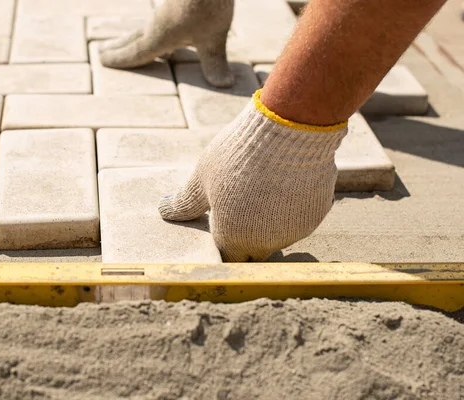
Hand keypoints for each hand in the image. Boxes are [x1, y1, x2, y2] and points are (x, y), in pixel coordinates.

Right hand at [99, 0, 235, 87]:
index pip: (136, 52)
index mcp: (160, 36)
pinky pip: (160, 11)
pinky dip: (155, 21)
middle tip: (102, 50)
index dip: (120, 59)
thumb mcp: (213, 38)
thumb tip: (224, 85)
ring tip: (128, 38)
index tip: (102, 60)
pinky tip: (161, 18)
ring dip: (135, 33)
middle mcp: (157, 20)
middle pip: (135, 36)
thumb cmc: (208, 5)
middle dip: (120, 45)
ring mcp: (165, 5)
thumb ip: (214, 60)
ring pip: (146, 23)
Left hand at [158, 90, 347, 260]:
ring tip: (263, 185)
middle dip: (245, 236)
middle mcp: (264, 243)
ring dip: (269, 221)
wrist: (290, 131)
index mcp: (232, 238)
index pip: (225, 256)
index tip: (221, 222)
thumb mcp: (202, 177)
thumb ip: (185, 202)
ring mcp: (293, 231)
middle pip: (252, 251)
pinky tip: (284, 181)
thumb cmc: (238, 155)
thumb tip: (164, 212)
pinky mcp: (315, 216)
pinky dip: (290, 208)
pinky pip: (298, 219)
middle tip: (241, 206)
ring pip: (277, 235)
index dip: (222, 240)